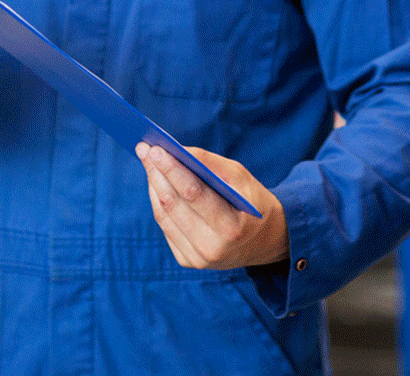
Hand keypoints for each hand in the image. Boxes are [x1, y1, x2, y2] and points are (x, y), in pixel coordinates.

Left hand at [136, 143, 288, 269]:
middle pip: (173, 205)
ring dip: (154, 185)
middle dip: (156, 173)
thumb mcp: (242, 178)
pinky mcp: (187, 260)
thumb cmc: (253, 202)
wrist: (264, 241)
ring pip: (164, 216)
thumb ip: (211, 165)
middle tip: (144, 149)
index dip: (172, 169)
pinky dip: (159, 202)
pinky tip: (157, 183)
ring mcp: (197, 259)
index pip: (193, 194)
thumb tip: (177, 150)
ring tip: (148, 162)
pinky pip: (166, 226)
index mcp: (231, 228)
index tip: (155, 149)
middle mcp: (211, 248)